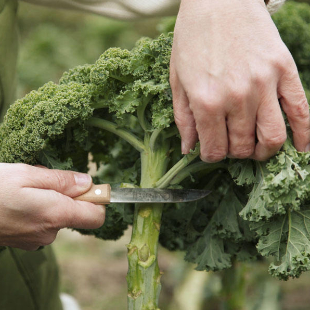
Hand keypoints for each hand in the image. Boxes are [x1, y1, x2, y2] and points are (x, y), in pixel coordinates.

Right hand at [0, 163, 104, 250]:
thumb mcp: (29, 174)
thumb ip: (63, 180)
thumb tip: (89, 183)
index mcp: (56, 214)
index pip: (97, 216)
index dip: (99, 200)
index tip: (92, 187)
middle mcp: (50, 232)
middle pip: (77, 213)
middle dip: (68, 195)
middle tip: (44, 181)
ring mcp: (36, 239)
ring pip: (59, 215)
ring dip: (51, 200)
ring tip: (27, 190)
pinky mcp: (26, 241)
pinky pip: (44, 222)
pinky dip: (40, 209)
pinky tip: (20, 201)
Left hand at [170, 0, 309, 161]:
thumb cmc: (192, 40)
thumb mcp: (178, 81)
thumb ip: (183, 119)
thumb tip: (188, 149)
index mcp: (206, 101)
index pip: (215, 149)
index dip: (211, 156)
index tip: (211, 151)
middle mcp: (236, 97)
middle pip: (242, 146)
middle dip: (235, 153)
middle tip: (230, 145)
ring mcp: (264, 84)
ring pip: (272, 137)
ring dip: (265, 152)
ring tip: (257, 150)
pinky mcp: (284, 70)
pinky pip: (300, 111)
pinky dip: (304, 135)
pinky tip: (301, 149)